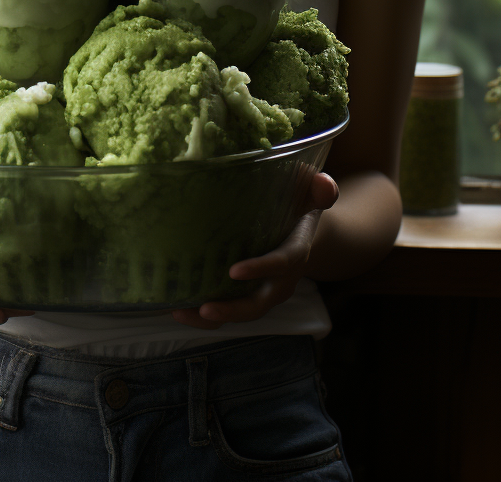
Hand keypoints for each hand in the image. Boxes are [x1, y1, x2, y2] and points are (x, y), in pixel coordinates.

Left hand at [171, 170, 338, 329]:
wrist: (300, 229)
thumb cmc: (300, 206)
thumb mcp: (311, 194)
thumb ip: (319, 189)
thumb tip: (323, 182)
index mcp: (295, 252)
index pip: (281, 264)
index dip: (261, 269)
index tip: (234, 271)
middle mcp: (280, 280)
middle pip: (259, 302)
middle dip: (233, 308)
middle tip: (206, 308)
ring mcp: (263, 291)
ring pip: (241, 312)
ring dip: (213, 317)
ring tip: (182, 312)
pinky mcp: (246, 294)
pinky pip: (228, 310)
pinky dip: (204, 316)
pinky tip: (178, 309)